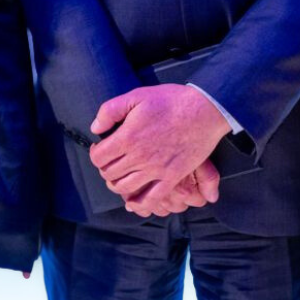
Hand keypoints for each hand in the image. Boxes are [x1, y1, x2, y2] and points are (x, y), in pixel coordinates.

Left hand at [88, 84, 230, 207]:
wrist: (204, 110)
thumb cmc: (171, 100)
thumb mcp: (136, 96)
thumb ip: (110, 110)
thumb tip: (95, 128)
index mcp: (128, 137)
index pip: (99, 157)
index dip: (96, 153)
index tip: (100, 148)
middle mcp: (139, 157)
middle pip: (109, 174)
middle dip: (105, 169)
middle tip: (110, 162)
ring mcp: (156, 169)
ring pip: (125, 188)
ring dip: (117, 184)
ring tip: (120, 176)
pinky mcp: (172, 177)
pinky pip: (151, 199)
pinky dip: (139, 203)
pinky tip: (133, 200)